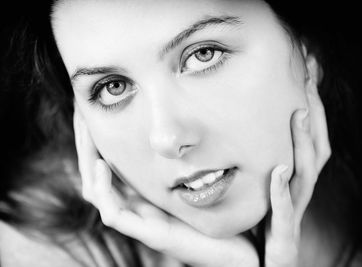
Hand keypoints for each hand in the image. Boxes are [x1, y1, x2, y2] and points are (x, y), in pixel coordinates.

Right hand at [73, 109, 258, 266]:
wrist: (239, 251)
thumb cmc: (222, 212)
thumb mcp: (202, 176)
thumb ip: (191, 155)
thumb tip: (185, 122)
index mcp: (147, 193)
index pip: (110, 164)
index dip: (98, 139)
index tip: (94, 111)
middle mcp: (140, 206)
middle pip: (97, 174)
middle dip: (87, 145)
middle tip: (82, 114)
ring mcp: (143, 220)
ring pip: (98, 192)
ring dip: (88, 162)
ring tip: (87, 132)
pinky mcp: (152, 234)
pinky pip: (114, 214)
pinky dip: (104, 190)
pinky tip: (102, 165)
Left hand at [264, 89, 330, 265]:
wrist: (263, 265)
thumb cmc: (261, 227)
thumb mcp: (260, 190)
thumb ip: (259, 163)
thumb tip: (243, 131)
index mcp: (295, 182)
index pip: (310, 140)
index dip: (313, 108)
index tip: (307, 74)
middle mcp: (300, 194)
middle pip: (316, 150)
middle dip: (315, 114)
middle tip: (309, 79)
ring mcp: (293, 214)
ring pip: (306, 175)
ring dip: (304, 143)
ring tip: (299, 112)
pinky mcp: (283, 236)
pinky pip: (285, 211)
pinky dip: (281, 191)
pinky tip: (278, 169)